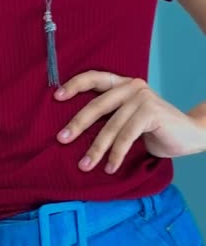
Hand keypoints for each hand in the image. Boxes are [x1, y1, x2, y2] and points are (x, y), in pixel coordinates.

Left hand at [54, 70, 205, 172]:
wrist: (190, 135)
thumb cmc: (154, 130)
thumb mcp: (127, 120)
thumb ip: (108, 117)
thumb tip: (73, 132)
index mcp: (122, 84)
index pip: (94, 78)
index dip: (74, 85)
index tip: (56, 97)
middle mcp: (132, 86)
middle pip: (97, 105)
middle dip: (77, 124)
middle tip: (62, 139)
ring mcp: (142, 98)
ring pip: (111, 126)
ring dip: (96, 149)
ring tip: (85, 166)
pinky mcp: (151, 112)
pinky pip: (127, 136)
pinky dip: (116, 154)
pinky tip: (110, 168)